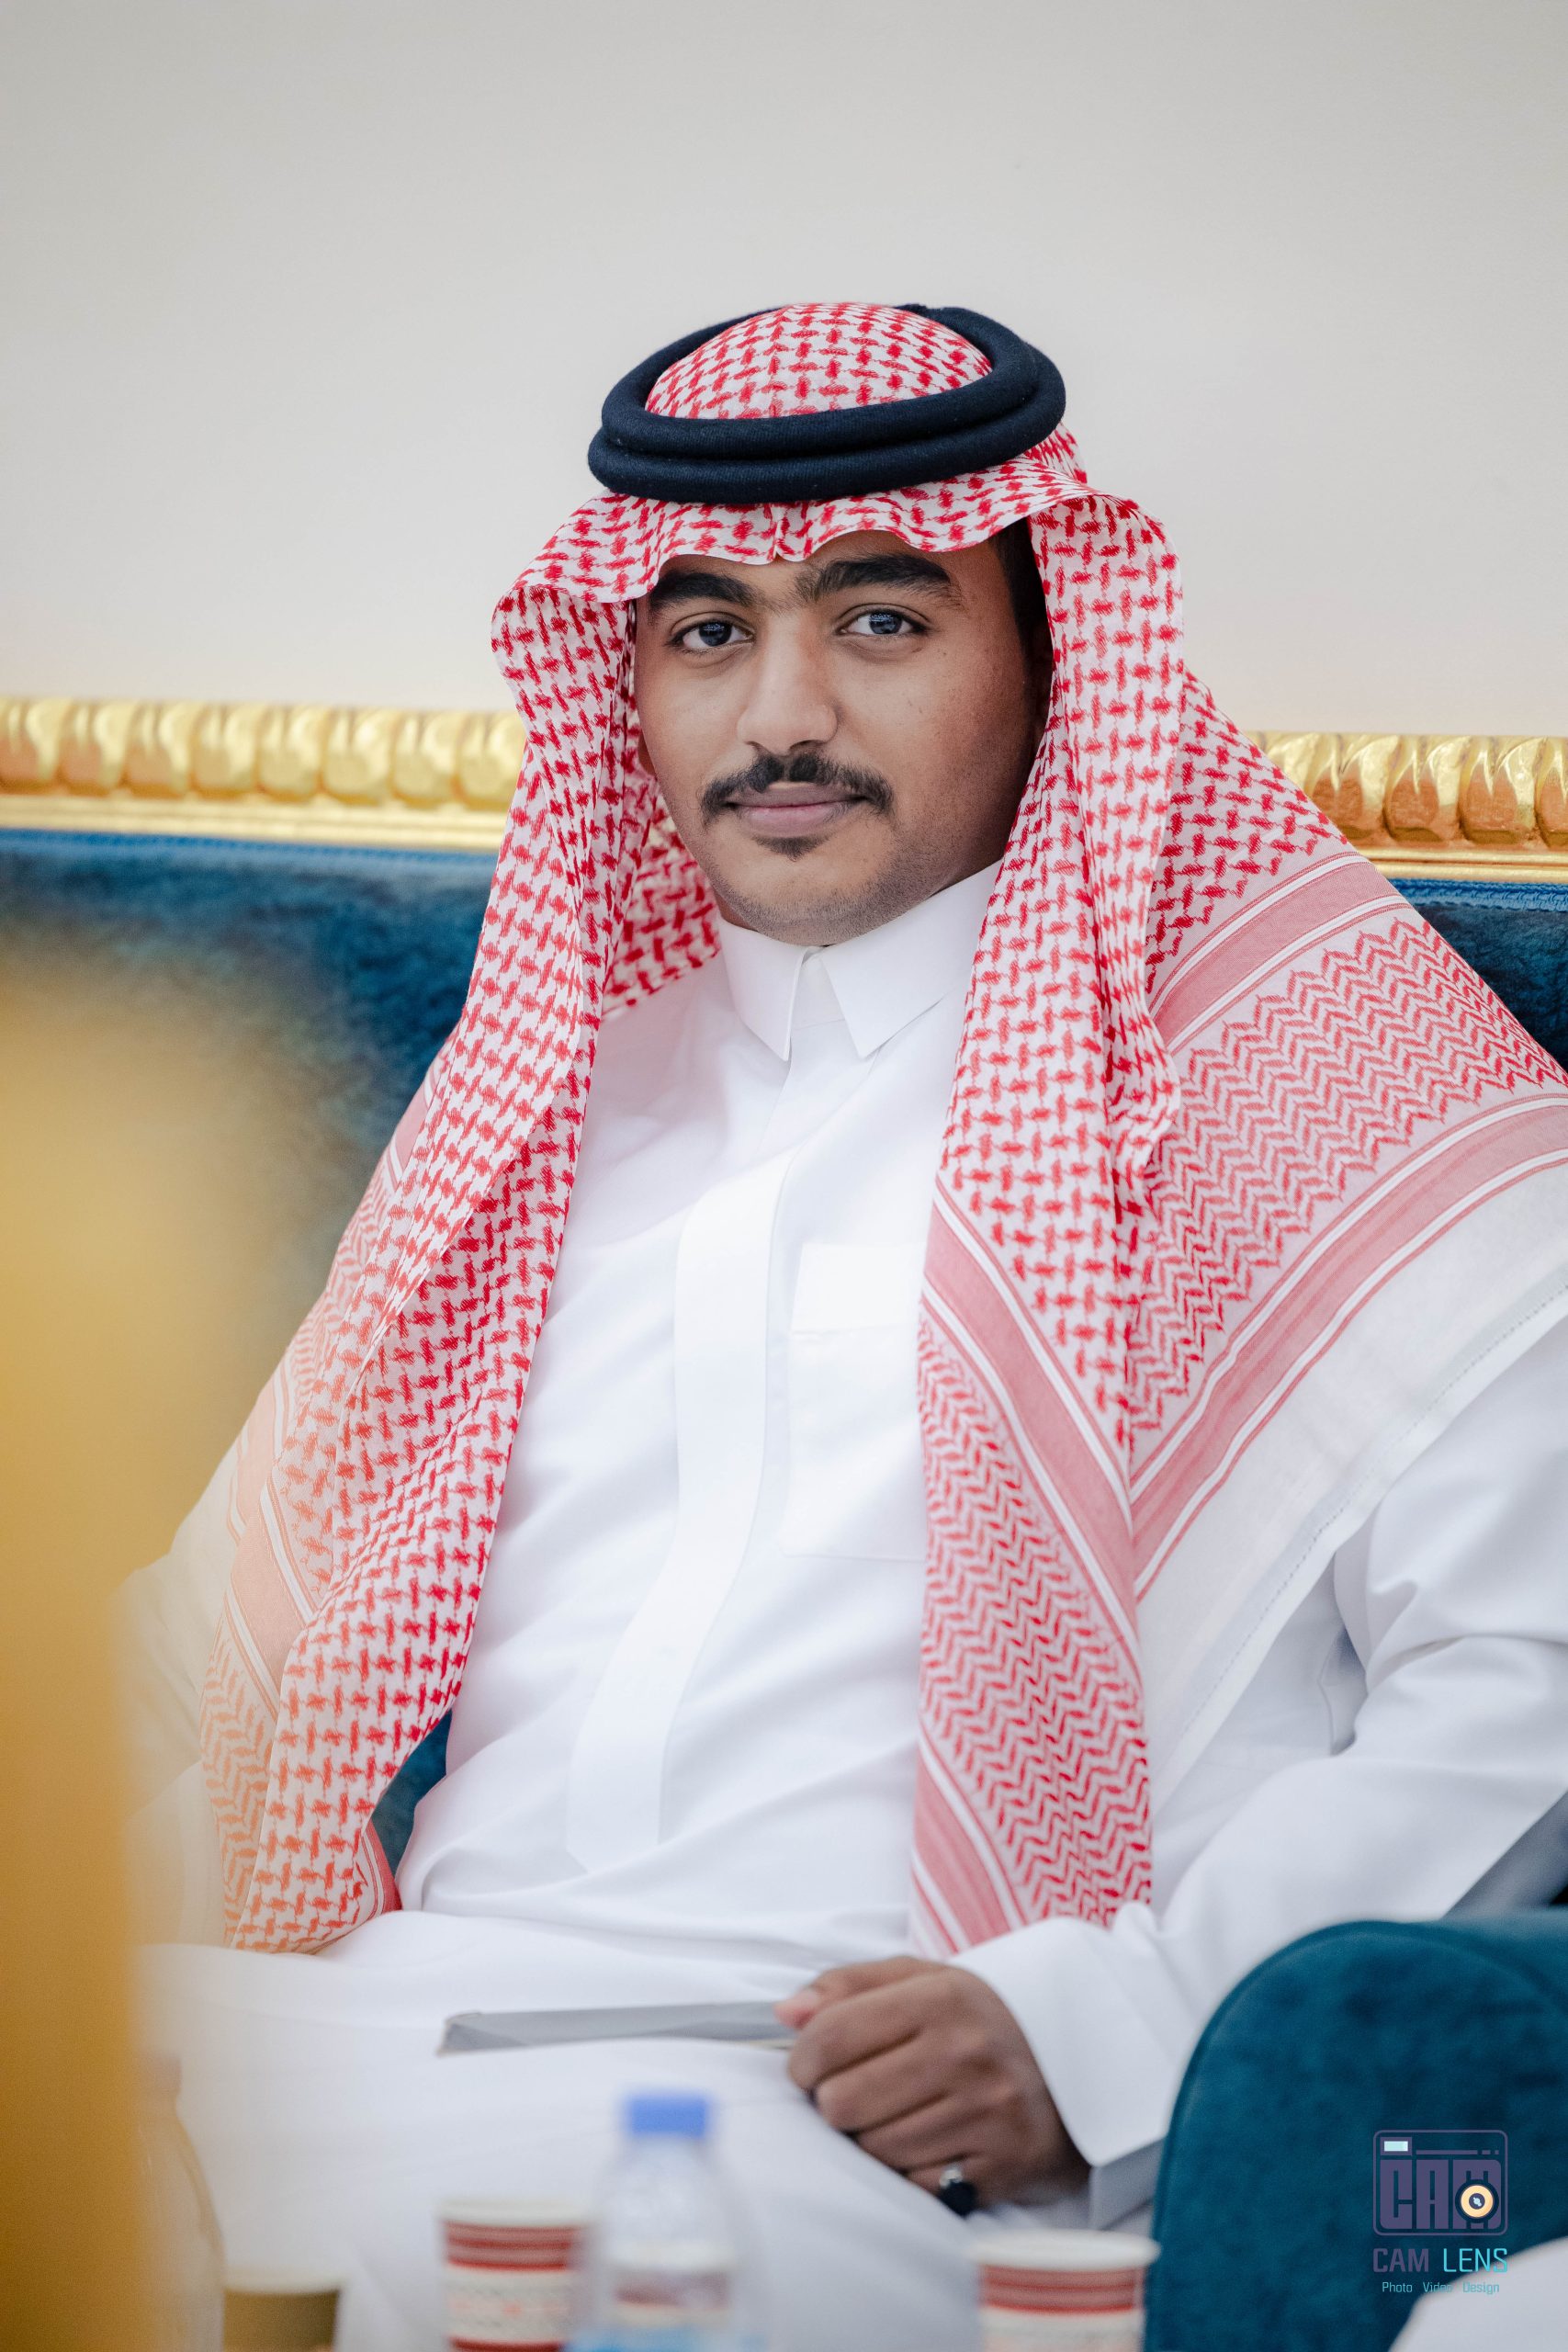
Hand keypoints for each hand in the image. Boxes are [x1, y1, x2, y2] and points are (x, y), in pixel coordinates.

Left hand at [776, 1955, 1085, 2207]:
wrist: (1077, 2061)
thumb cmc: (977, 2018)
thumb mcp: (920, 1980)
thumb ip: (847, 1987)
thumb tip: (785, 2014)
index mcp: (939, 1997)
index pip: (830, 2036)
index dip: (802, 2060)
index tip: (806, 2068)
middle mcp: (965, 2052)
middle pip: (843, 2102)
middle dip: (834, 2104)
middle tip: (854, 2094)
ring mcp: (988, 2112)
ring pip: (874, 2150)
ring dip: (871, 2140)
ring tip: (895, 2116)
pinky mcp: (1004, 2165)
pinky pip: (916, 2185)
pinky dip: (910, 2172)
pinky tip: (927, 2144)